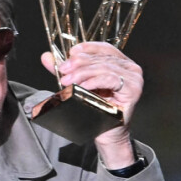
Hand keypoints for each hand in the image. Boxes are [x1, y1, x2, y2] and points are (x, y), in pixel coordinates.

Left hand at [41, 42, 143, 167]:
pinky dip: (94, 82)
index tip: (70, 53)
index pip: (104, 48)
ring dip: (82, 73)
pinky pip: (110, 80)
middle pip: (101, 59)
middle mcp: (130, 68)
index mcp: (120, 62)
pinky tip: (82, 87)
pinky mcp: (133, 90)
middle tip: (63, 70)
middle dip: (79, 63)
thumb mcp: (77, 84)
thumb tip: (46, 56)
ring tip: (67, 80)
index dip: (87, 48)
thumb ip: (65, 70)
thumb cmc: (94, 108)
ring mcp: (134, 78)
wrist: (105, 133)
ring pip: (104, 68)